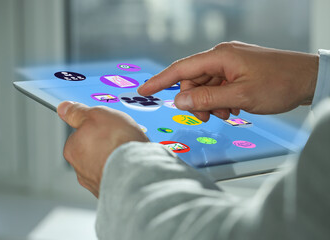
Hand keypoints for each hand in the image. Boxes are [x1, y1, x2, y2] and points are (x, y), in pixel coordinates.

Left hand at [57, 101, 148, 197]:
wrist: (138, 171)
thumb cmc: (117, 143)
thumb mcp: (97, 115)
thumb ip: (79, 112)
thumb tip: (64, 108)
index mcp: (73, 149)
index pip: (80, 134)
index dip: (96, 128)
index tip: (108, 126)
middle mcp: (80, 169)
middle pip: (93, 151)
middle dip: (105, 145)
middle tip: (120, 138)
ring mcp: (96, 183)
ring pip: (105, 165)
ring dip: (115, 159)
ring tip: (129, 152)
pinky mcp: (111, 192)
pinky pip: (116, 177)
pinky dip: (123, 171)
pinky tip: (132, 165)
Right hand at [138, 41, 318, 121]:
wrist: (307, 78)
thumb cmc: (279, 83)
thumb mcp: (240, 96)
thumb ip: (207, 98)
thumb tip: (179, 100)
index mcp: (219, 57)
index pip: (181, 69)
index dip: (159, 81)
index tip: (144, 91)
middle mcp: (221, 57)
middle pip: (193, 81)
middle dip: (197, 101)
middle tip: (209, 116)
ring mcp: (229, 64)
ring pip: (206, 87)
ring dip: (211, 103)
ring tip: (228, 112)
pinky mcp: (237, 71)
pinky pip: (218, 87)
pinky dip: (221, 100)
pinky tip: (234, 107)